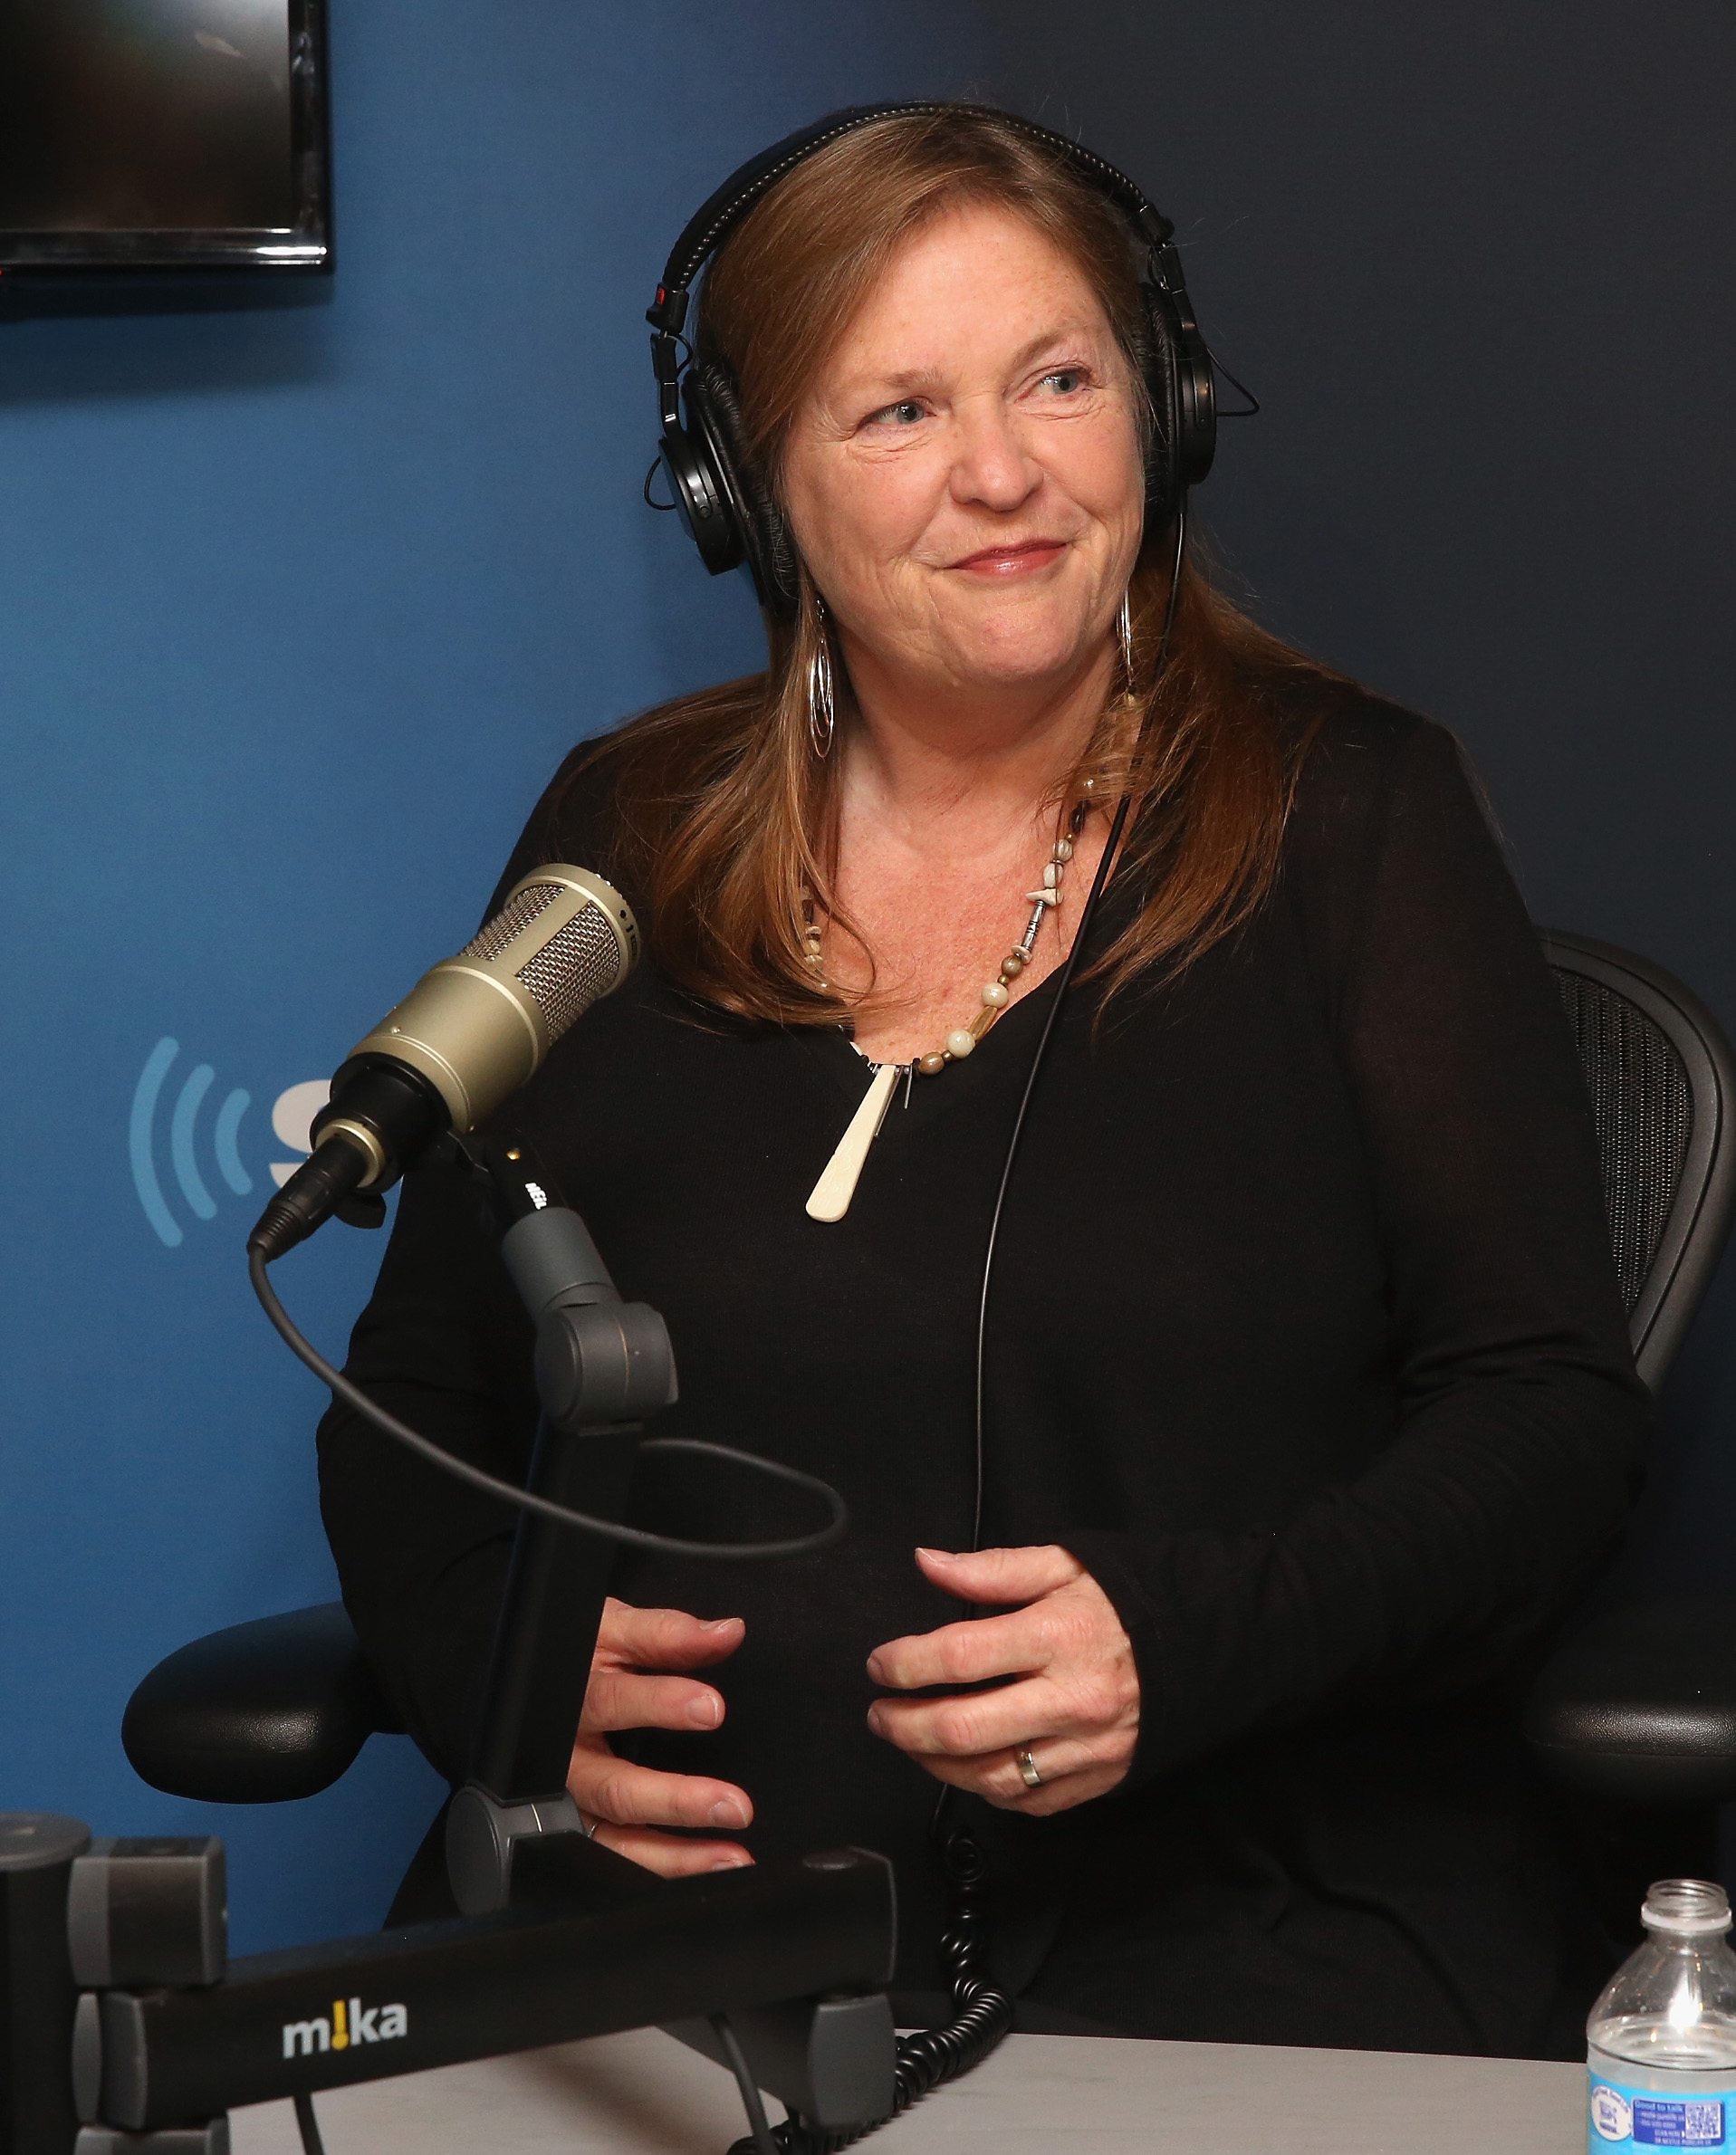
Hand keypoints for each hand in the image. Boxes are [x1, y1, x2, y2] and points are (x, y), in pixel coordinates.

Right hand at [566, 1597, 753, 1875]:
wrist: (540, 1686)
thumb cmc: (583, 1657)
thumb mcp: (615, 1631)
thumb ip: (669, 1634)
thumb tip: (727, 1633)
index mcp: (571, 1699)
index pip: (612, 1701)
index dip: (661, 1704)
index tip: (713, 1709)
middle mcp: (566, 1759)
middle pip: (614, 1788)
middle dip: (677, 1801)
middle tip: (735, 1806)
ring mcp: (571, 1802)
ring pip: (616, 1841)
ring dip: (677, 1855)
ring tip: (731, 1856)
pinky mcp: (580, 1831)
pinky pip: (618, 1862)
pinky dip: (664, 1870)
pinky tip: (707, 1869)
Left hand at [864, 1546, 1137, 1814]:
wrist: (1203, 1648)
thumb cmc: (1127, 1603)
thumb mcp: (1066, 1565)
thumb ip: (992, 1569)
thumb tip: (928, 1563)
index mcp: (1059, 1636)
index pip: (959, 1656)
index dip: (905, 1662)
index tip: (881, 1663)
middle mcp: (1071, 1699)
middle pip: (963, 1728)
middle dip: (903, 1725)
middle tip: (878, 1712)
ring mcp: (1085, 1748)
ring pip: (988, 1776)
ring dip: (933, 1763)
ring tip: (909, 1740)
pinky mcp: (1097, 1781)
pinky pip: (1025, 1801)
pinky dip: (982, 1789)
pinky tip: (963, 1766)